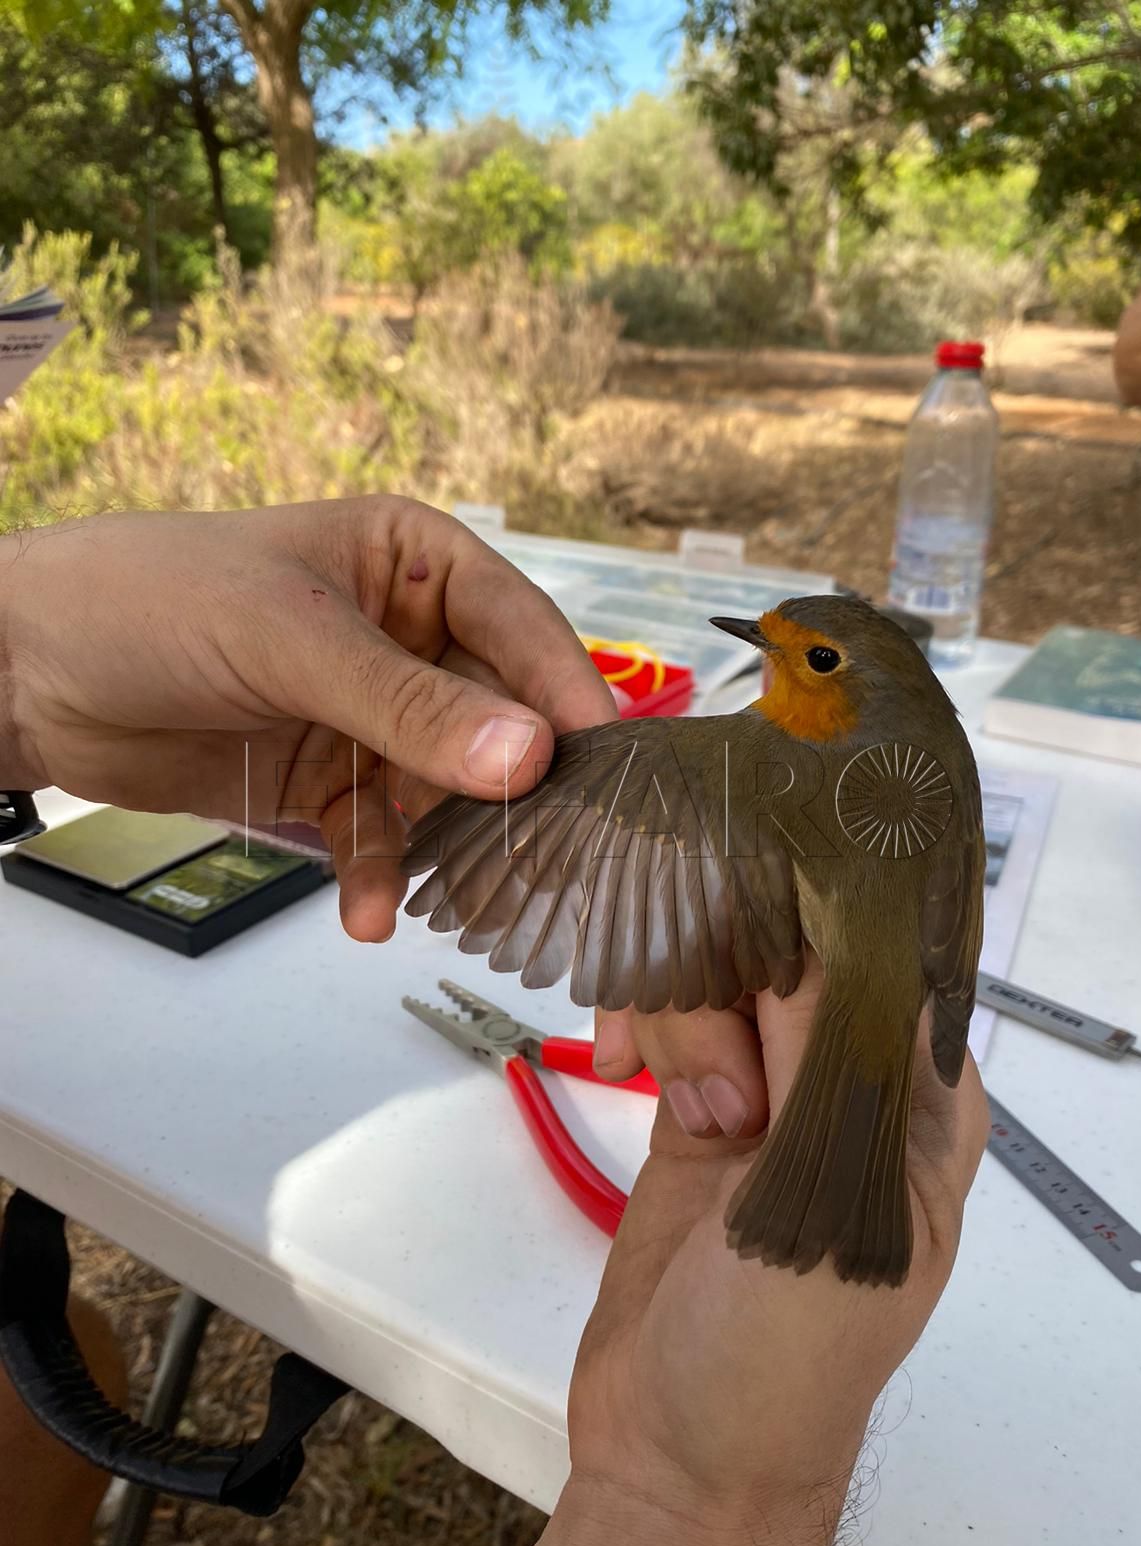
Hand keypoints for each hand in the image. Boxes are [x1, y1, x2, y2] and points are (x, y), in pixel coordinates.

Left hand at [0, 497, 614, 938]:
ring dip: (449, 851)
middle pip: (498, 722)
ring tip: (464, 908)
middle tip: (554, 861)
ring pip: (446, 793)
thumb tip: (530, 757)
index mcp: (413, 562)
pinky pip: (379, 837)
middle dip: (518, 793)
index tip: (610, 769)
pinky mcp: (328, 782)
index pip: (519, 628)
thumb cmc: (150, 601)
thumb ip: (409, 704)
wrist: (30, 673)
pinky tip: (365, 914)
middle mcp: (406, 638)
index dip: (564, 697)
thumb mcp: (289, 640)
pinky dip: (377, 876)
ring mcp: (369, 716)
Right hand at [511, 958, 988, 1545]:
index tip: (756, 957)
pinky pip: (667, 1015)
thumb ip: (822, 1063)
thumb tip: (811, 934)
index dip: (812, 936)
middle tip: (715, 1084)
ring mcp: (767, 1089)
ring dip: (675, 1017)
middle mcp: (848, 1081)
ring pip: (716, 972)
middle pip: (785, 950)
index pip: (879, 959)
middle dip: (729, 985)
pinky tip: (618, 1071)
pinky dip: (636, 1024)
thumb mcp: (826, 1204)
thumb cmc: (788, 1356)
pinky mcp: (694, 1104)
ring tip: (677, 1110)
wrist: (678, 1452)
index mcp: (918, 1101)